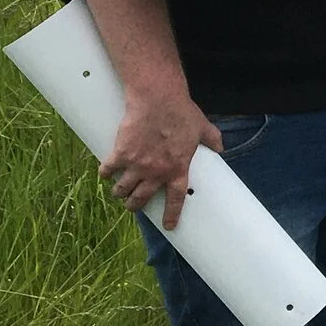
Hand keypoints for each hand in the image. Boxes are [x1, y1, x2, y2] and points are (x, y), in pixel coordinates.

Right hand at [100, 85, 222, 225]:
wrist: (158, 100)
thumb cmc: (181, 113)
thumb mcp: (203, 128)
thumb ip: (212, 140)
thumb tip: (220, 147)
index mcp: (178, 169)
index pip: (176, 199)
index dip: (172, 214)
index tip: (169, 225)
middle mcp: (156, 172)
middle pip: (141, 198)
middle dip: (135, 205)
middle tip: (132, 206)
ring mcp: (137, 165)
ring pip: (123, 189)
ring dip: (120, 193)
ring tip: (118, 192)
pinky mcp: (120, 153)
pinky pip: (108, 170)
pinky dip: (105, 173)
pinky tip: (104, 173)